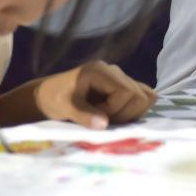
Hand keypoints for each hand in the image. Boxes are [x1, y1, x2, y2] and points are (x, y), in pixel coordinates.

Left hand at [34, 62, 156, 128]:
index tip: (98, 117)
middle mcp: (115, 72)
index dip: (116, 109)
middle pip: (141, 95)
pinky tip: (116, 116)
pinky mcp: (123, 87)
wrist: (49, 95)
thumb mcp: (64, 107)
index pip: (127, 91)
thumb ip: (83, 115)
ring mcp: (121, 79)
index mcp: (100, 71)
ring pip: (146, 97)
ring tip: (110, 118)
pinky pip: (142, 98)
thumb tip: (104, 124)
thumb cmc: (54, 98)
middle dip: (125, 113)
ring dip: (131, 113)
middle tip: (105, 119)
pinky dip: (134, 111)